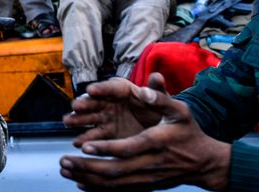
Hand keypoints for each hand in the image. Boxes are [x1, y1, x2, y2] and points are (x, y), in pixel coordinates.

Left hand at [60, 74, 230, 190]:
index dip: (106, 149)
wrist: (204, 162)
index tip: (85, 146)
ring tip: (65, 170)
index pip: (128, 148)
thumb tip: (145, 87)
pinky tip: (80, 183)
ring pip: (114, 183)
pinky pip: (118, 190)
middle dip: (87, 166)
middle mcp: (151, 164)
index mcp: (157, 142)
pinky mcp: (144, 186)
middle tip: (64, 160)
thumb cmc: (189, 132)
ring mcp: (147, 178)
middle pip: (116, 170)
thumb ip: (162, 98)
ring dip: (87, 178)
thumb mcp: (181, 111)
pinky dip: (98, 188)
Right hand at [64, 74, 166, 146]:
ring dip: (78, 119)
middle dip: (84, 103)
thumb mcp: (163, 100)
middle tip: (76, 106)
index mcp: (124, 91)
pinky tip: (78, 142)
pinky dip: (85, 139)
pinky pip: (93, 136)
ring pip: (89, 118)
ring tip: (68, 122)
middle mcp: (111, 102)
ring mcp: (107, 118)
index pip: (111, 87)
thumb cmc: (162, 111)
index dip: (101, 88)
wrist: (162, 132)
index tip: (91, 90)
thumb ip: (158, 90)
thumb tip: (157, 76)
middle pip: (95, 101)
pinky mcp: (106, 134)